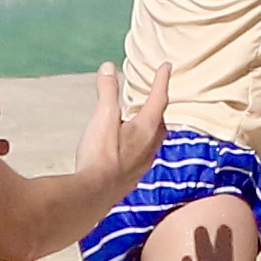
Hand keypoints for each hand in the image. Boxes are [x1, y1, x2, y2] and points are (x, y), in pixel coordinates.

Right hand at [79, 60, 170, 187]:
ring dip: (148, 128)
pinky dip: (137, 145)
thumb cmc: (100, 153)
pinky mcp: (131, 178)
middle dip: (157, 108)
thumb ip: (107, 92)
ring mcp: (142, 165)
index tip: (167, 66)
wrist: (94, 195)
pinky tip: (125, 149)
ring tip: (138, 121)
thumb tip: (108, 67)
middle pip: (159, 123)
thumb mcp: (103, 116)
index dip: (162, 80)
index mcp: (147, 128)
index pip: (159, 98)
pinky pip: (140, 156)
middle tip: (153, 97)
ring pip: (151, 141)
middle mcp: (150, 147)